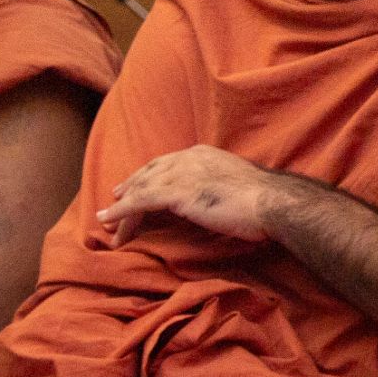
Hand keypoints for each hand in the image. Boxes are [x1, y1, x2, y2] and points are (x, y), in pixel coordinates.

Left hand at [96, 145, 283, 246]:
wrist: (271, 202)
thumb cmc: (262, 200)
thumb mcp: (234, 185)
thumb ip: (215, 186)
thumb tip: (209, 201)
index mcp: (203, 154)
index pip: (166, 164)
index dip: (147, 176)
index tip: (134, 187)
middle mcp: (189, 158)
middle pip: (149, 173)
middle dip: (130, 188)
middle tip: (114, 202)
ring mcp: (183, 173)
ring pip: (142, 190)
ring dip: (121, 208)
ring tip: (106, 222)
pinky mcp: (178, 192)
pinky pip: (141, 202)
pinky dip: (122, 212)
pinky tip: (111, 222)